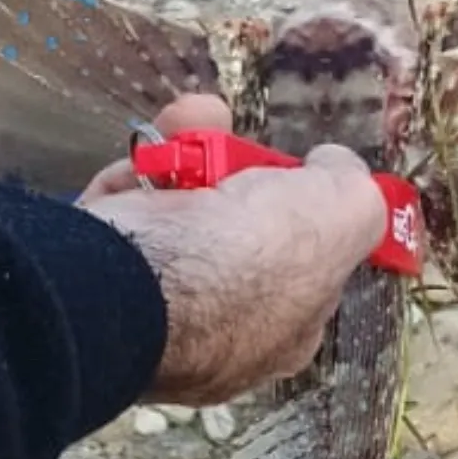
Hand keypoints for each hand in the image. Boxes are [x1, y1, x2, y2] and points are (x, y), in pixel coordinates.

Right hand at [77, 95, 387, 405]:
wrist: (132, 281)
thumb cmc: (247, 260)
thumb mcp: (343, 215)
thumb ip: (356, 192)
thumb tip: (336, 167)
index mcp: (284, 333)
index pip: (308, 268)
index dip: (308, 212)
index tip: (300, 173)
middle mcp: (221, 329)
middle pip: (241, 229)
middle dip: (237, 170)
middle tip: (233, 143)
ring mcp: (157, 306)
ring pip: (180, 211)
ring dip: (185, 155)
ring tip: (188, 126)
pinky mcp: (102, 275)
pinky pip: (126, 211)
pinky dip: (135, 172)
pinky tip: (147, 153)